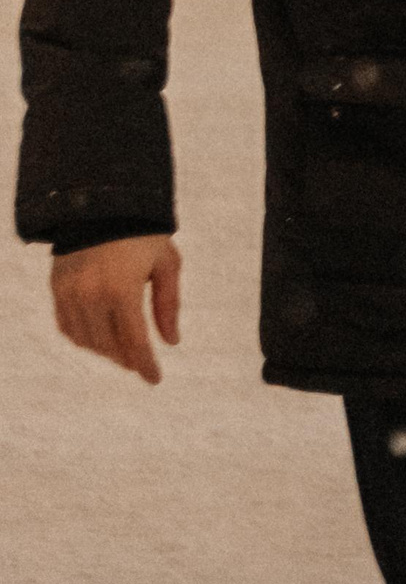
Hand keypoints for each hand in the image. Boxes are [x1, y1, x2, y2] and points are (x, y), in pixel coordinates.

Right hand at [52, 234, 180, 383]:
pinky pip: (67, 325)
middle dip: (126, 358)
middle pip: (109, 344)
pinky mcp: (57, 288)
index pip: (134, 340)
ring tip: (123, 351)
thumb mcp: (167, 264)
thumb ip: (168, 305)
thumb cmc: (145, 233)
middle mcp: (91, 295)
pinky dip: (83, 338)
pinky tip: (99, 339)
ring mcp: (70, 293)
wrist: (103, 204)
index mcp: (122, 289)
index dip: (145, 363)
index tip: (154, 380)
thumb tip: (171, 342)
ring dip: (105, 350)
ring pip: (86, 339)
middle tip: (140, 363)